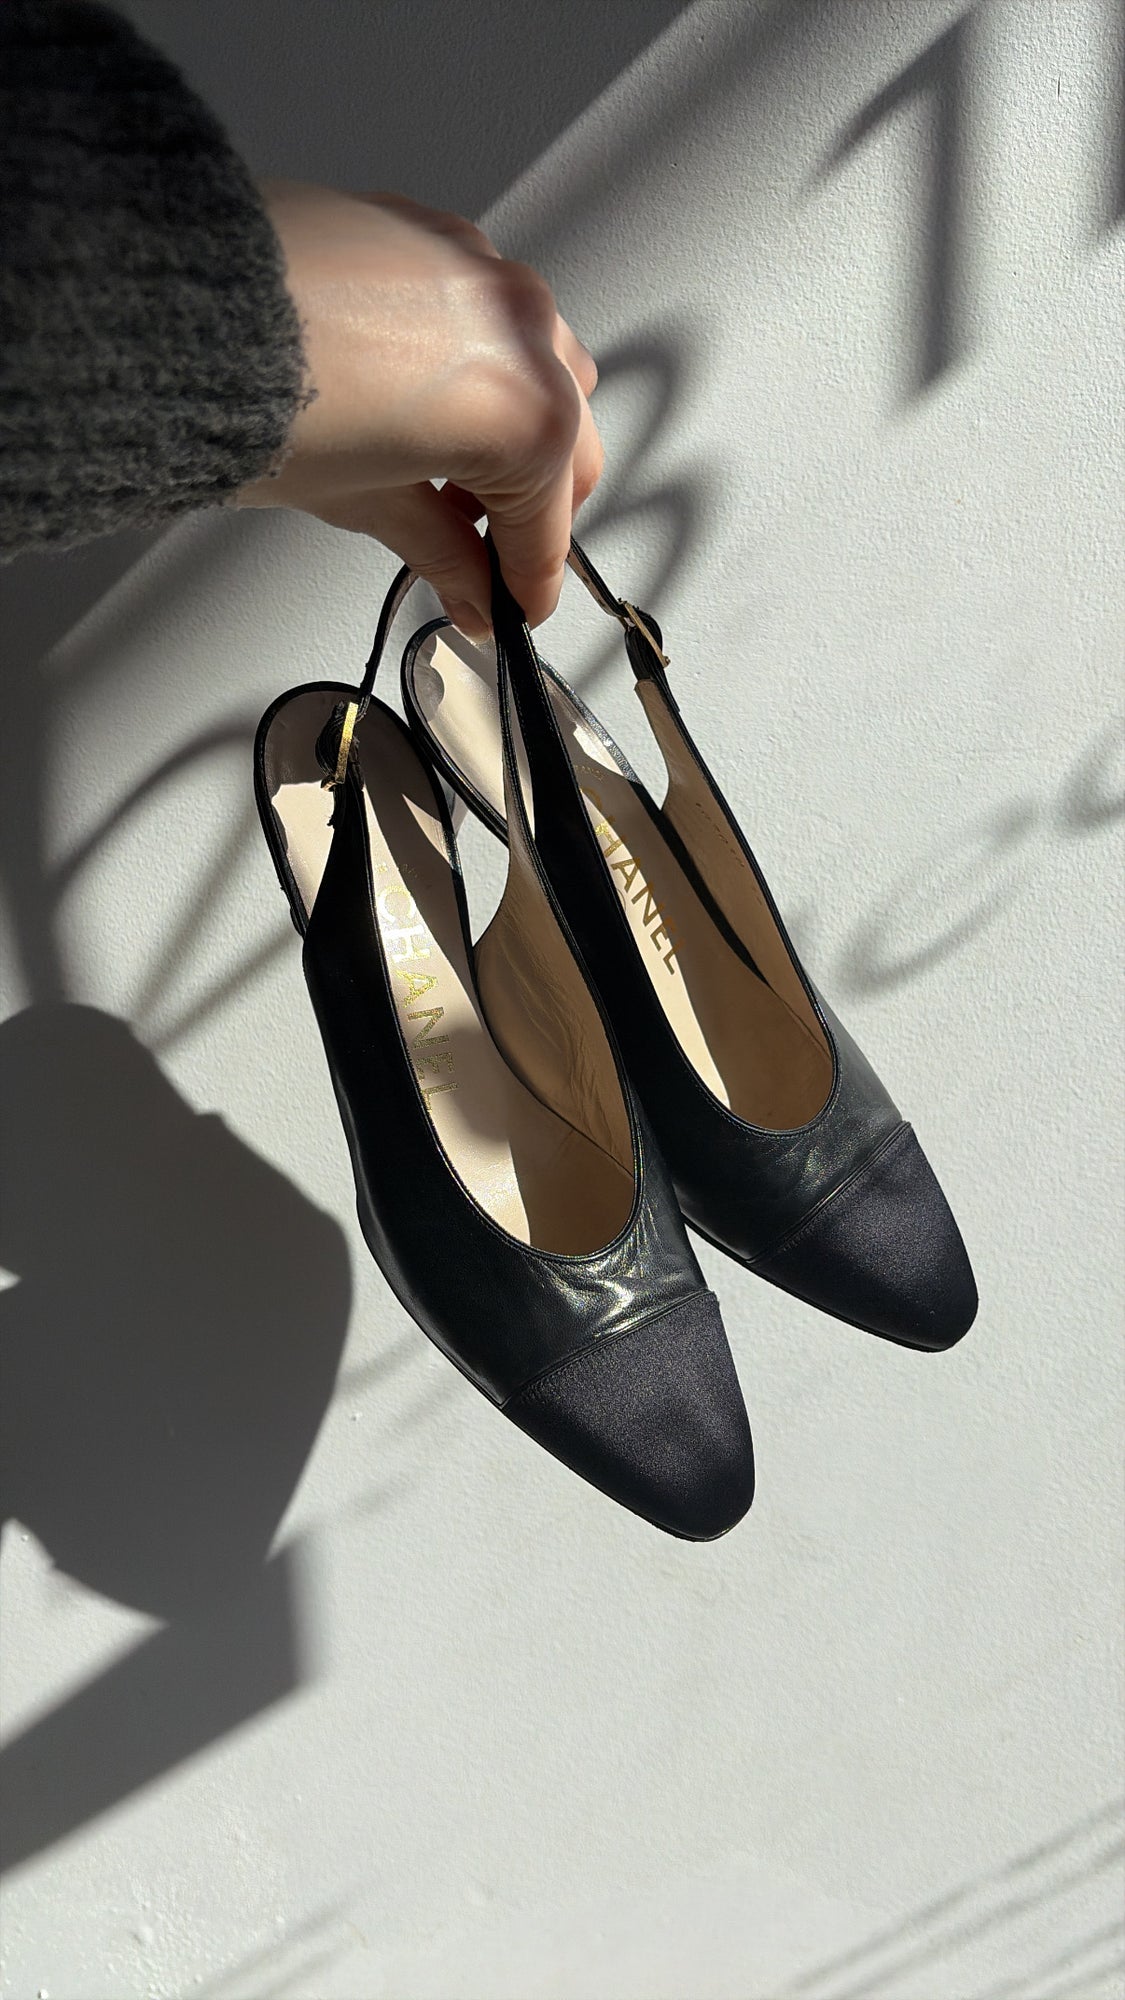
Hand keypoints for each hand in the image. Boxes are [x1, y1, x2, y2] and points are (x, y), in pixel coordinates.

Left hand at [235, 180, 603, 635]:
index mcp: (525, 410)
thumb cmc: (258, 391)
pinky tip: (421, 401)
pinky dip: (476, 364)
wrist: (180, 303)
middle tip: (478, 553)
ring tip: (444, 474)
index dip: (527, 584)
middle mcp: (523, 329)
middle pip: (566, 446)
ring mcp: (484, 271)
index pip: (547, 526)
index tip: (511, 609)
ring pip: (544, 369)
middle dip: (530, 508)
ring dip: (515, 429)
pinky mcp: (437, 233)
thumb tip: (470, 589)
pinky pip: (490, 313)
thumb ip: (441, 551)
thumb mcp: (367, 502)